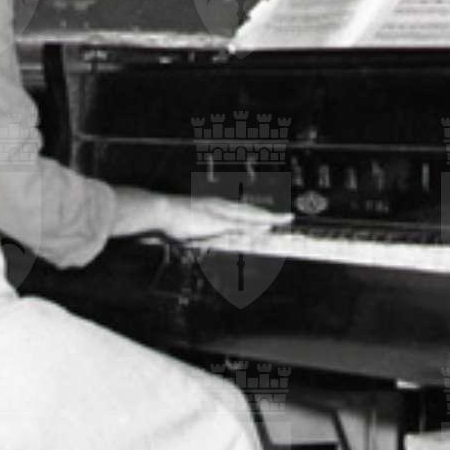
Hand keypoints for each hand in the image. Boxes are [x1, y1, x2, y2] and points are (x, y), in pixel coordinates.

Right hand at [133, 192, 290, 244]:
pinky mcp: (220, 220)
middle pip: (250, 213)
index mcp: (215, 209)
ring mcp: (222, 213)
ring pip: (251, 216)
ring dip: (269, 218)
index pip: (241, 214)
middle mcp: (222, 207)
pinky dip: (257, 223)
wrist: (162, 213)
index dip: (256, 217)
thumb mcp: (190, 234)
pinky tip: (269, 224)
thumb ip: (201, 237)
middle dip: (269, 216)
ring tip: (286, 219)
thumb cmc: (170, 223)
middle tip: (287, 218)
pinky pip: (243, 223)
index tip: (269, 221)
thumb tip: (210, 242)